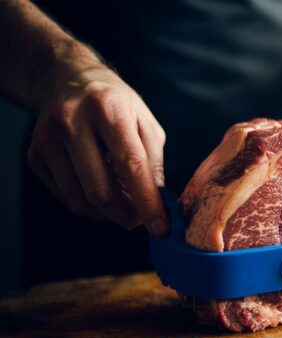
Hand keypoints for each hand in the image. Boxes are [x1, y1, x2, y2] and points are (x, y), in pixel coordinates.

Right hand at [27, 53, 167, 235]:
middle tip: (140, 219)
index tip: (160, 227)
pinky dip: (88, 202)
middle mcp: (71, 121)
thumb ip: (153, 161)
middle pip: (100, 189)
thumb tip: (158, 202)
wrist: (67, 78)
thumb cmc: (115, 104)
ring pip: (80, 199)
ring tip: (123, 204)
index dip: (147, 201)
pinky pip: (65, 195)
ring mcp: (47, 138)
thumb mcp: (144, 122)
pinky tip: (100, 188)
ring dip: (107, 212)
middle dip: (125, 214)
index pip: (130, 165)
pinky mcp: (34, 154)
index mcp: (108, 108)